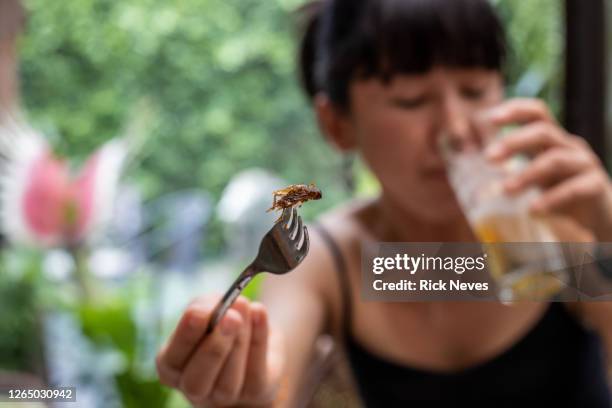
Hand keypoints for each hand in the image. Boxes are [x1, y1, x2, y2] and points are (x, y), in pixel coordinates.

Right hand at [156, 295, 284, 406]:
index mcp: (172, 367)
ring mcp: (224, 397)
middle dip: (214, 348)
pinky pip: (256, 373)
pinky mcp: (254, 393)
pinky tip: (259, 313)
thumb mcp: (206, 308)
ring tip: (246, 306)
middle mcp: (193, 388)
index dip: (186, 336)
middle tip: (231, 317)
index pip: (172, 360)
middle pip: (196, 382)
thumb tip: (222, 307)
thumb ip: (205, 306)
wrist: (253, 337)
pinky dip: (259, 340)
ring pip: (228, 382)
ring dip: (240, 341)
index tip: (199, 313)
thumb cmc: (219, 322)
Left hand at [482, 98, 611, 240]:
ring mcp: (584, 164)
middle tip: (488, 158)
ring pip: (555, 160)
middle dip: (513, 142)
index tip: (489, 118)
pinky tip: (532, 211)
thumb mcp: (536, 174)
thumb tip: (481, 167)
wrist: (598, 212)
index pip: (537, 113)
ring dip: (527, 174)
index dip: (515, 110)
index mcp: (553, 139)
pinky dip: (551, 199)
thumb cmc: (560, 189)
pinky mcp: (595, 186)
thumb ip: (516, 166)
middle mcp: (569, 146)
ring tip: (505, 191)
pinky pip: (574, 188)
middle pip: (543, 132)